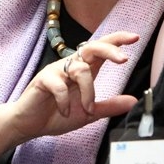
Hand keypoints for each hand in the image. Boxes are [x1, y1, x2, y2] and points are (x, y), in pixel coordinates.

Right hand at [0, 32, 140, 163]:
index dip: (117, 41)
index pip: (102, 49)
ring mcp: (56, 70)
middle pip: (92, 47)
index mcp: (84, 70)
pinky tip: (64, 112)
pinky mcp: (43, 79)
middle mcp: (71, 65)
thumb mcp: (88, 114)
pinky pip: (59, 85)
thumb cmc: (56, 115)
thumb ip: (109, 106)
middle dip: (109, 50)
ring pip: (80, 69)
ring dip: (88, 92)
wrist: (28, 125)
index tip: (135, 38)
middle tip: (123, 60)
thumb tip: (133, 101)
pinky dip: (65, 102)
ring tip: (86, 110)